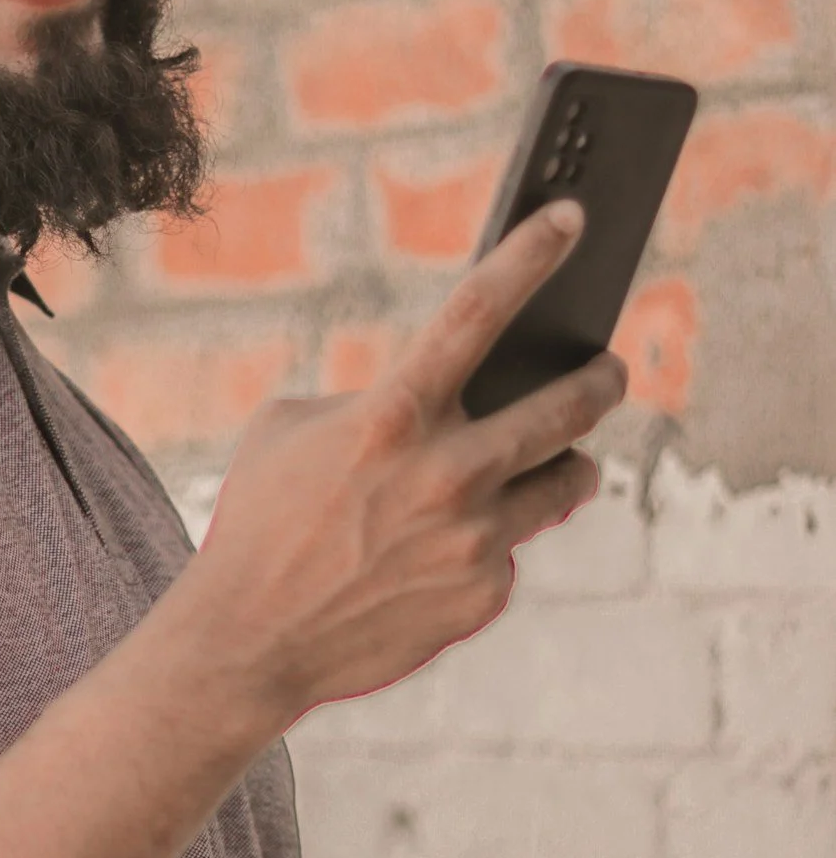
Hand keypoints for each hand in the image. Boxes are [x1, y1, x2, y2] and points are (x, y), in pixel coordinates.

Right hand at [191, 199, 625, 730]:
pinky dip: (489, 543)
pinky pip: (511, 550)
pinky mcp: (484, 594)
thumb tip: (439, 401)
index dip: (532, 254)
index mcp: (392, 414)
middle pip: (568, 405)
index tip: (573, 216)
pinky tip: (446, 554)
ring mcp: (474, 539)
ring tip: (559, 461)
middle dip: (600, 379)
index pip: (478, 311)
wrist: (247, 641)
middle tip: (608, 369)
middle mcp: (447, 471)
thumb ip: (373, 401)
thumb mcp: (291, 430)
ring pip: (565, 481)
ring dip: (566, 464)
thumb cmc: (260, 521)